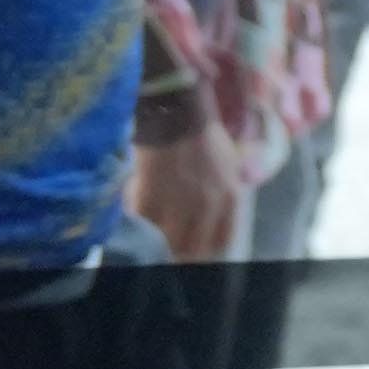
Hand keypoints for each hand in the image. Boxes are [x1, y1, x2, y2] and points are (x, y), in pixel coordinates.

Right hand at [130, 114, 239, 264]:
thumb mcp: (229, 167)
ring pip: (168, 243)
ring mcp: (179, 205)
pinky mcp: (152, 198)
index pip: (222, 241)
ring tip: (151, 243)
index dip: (207, 250)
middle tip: (169, 253)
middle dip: (182, 254)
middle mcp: (209, 208)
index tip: (195, 252)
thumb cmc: (203, 135)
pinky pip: (144, 225)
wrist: (177, 114)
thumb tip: (213, 216)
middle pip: (194, 249)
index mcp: (231, 199)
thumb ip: (225, 194)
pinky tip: (136, 224)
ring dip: (159, 245)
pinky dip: (140, 226)